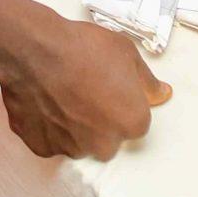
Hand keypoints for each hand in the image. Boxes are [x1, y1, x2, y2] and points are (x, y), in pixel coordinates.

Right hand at [0, 8, 170, 159]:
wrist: (35, 49)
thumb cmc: (84, 47)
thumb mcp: (126, 53)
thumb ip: (147, 81)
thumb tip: (162, 94)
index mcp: (131, 123)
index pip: (134, 121)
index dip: (121, 102)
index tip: (107, 86)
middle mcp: (104, 145)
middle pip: (106, 139)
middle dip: (98, 121)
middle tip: (83, 91)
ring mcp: (71, 149)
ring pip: (77, 142)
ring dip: (72, 126)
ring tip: (58, 93)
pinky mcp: (41, 147)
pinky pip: (49, 140)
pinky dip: (46, 127)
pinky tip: (42, 100)